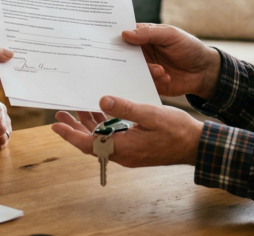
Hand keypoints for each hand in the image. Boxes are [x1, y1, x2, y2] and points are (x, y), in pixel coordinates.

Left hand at [50, 96, 201, 167]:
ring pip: (102, 138)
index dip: (71, 135)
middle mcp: (123, 153)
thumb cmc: (177, 131)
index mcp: (124, 148)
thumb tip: (101, 100)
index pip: (89, 144)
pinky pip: (114, 136)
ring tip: (74, 109)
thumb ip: (125, 108)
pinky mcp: (136, 146)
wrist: (197, 145)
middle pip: (91, 142)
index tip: (56, 125)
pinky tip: (101, 111)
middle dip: (75, 128)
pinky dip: (104, 125)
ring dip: (88, 125)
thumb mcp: (150, 115)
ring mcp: (130, 151)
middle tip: (60, 113)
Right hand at [123, 24, 220, 99]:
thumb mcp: (171, 35)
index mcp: (143, 37)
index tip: (104, 39)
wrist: (204, 72)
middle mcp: (140, 53)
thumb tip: (125, 34)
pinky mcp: (149, 83)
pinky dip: (152, 81)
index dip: (114, 36)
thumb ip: (149, 33)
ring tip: (160, 70)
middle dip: (121, 57)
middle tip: (126, 59)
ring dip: (144, 70)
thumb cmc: (189, 47)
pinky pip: (141, 84)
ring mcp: (144, 69)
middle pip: (122, 55)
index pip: (123, 35)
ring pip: (131, 71)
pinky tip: (166, 77)